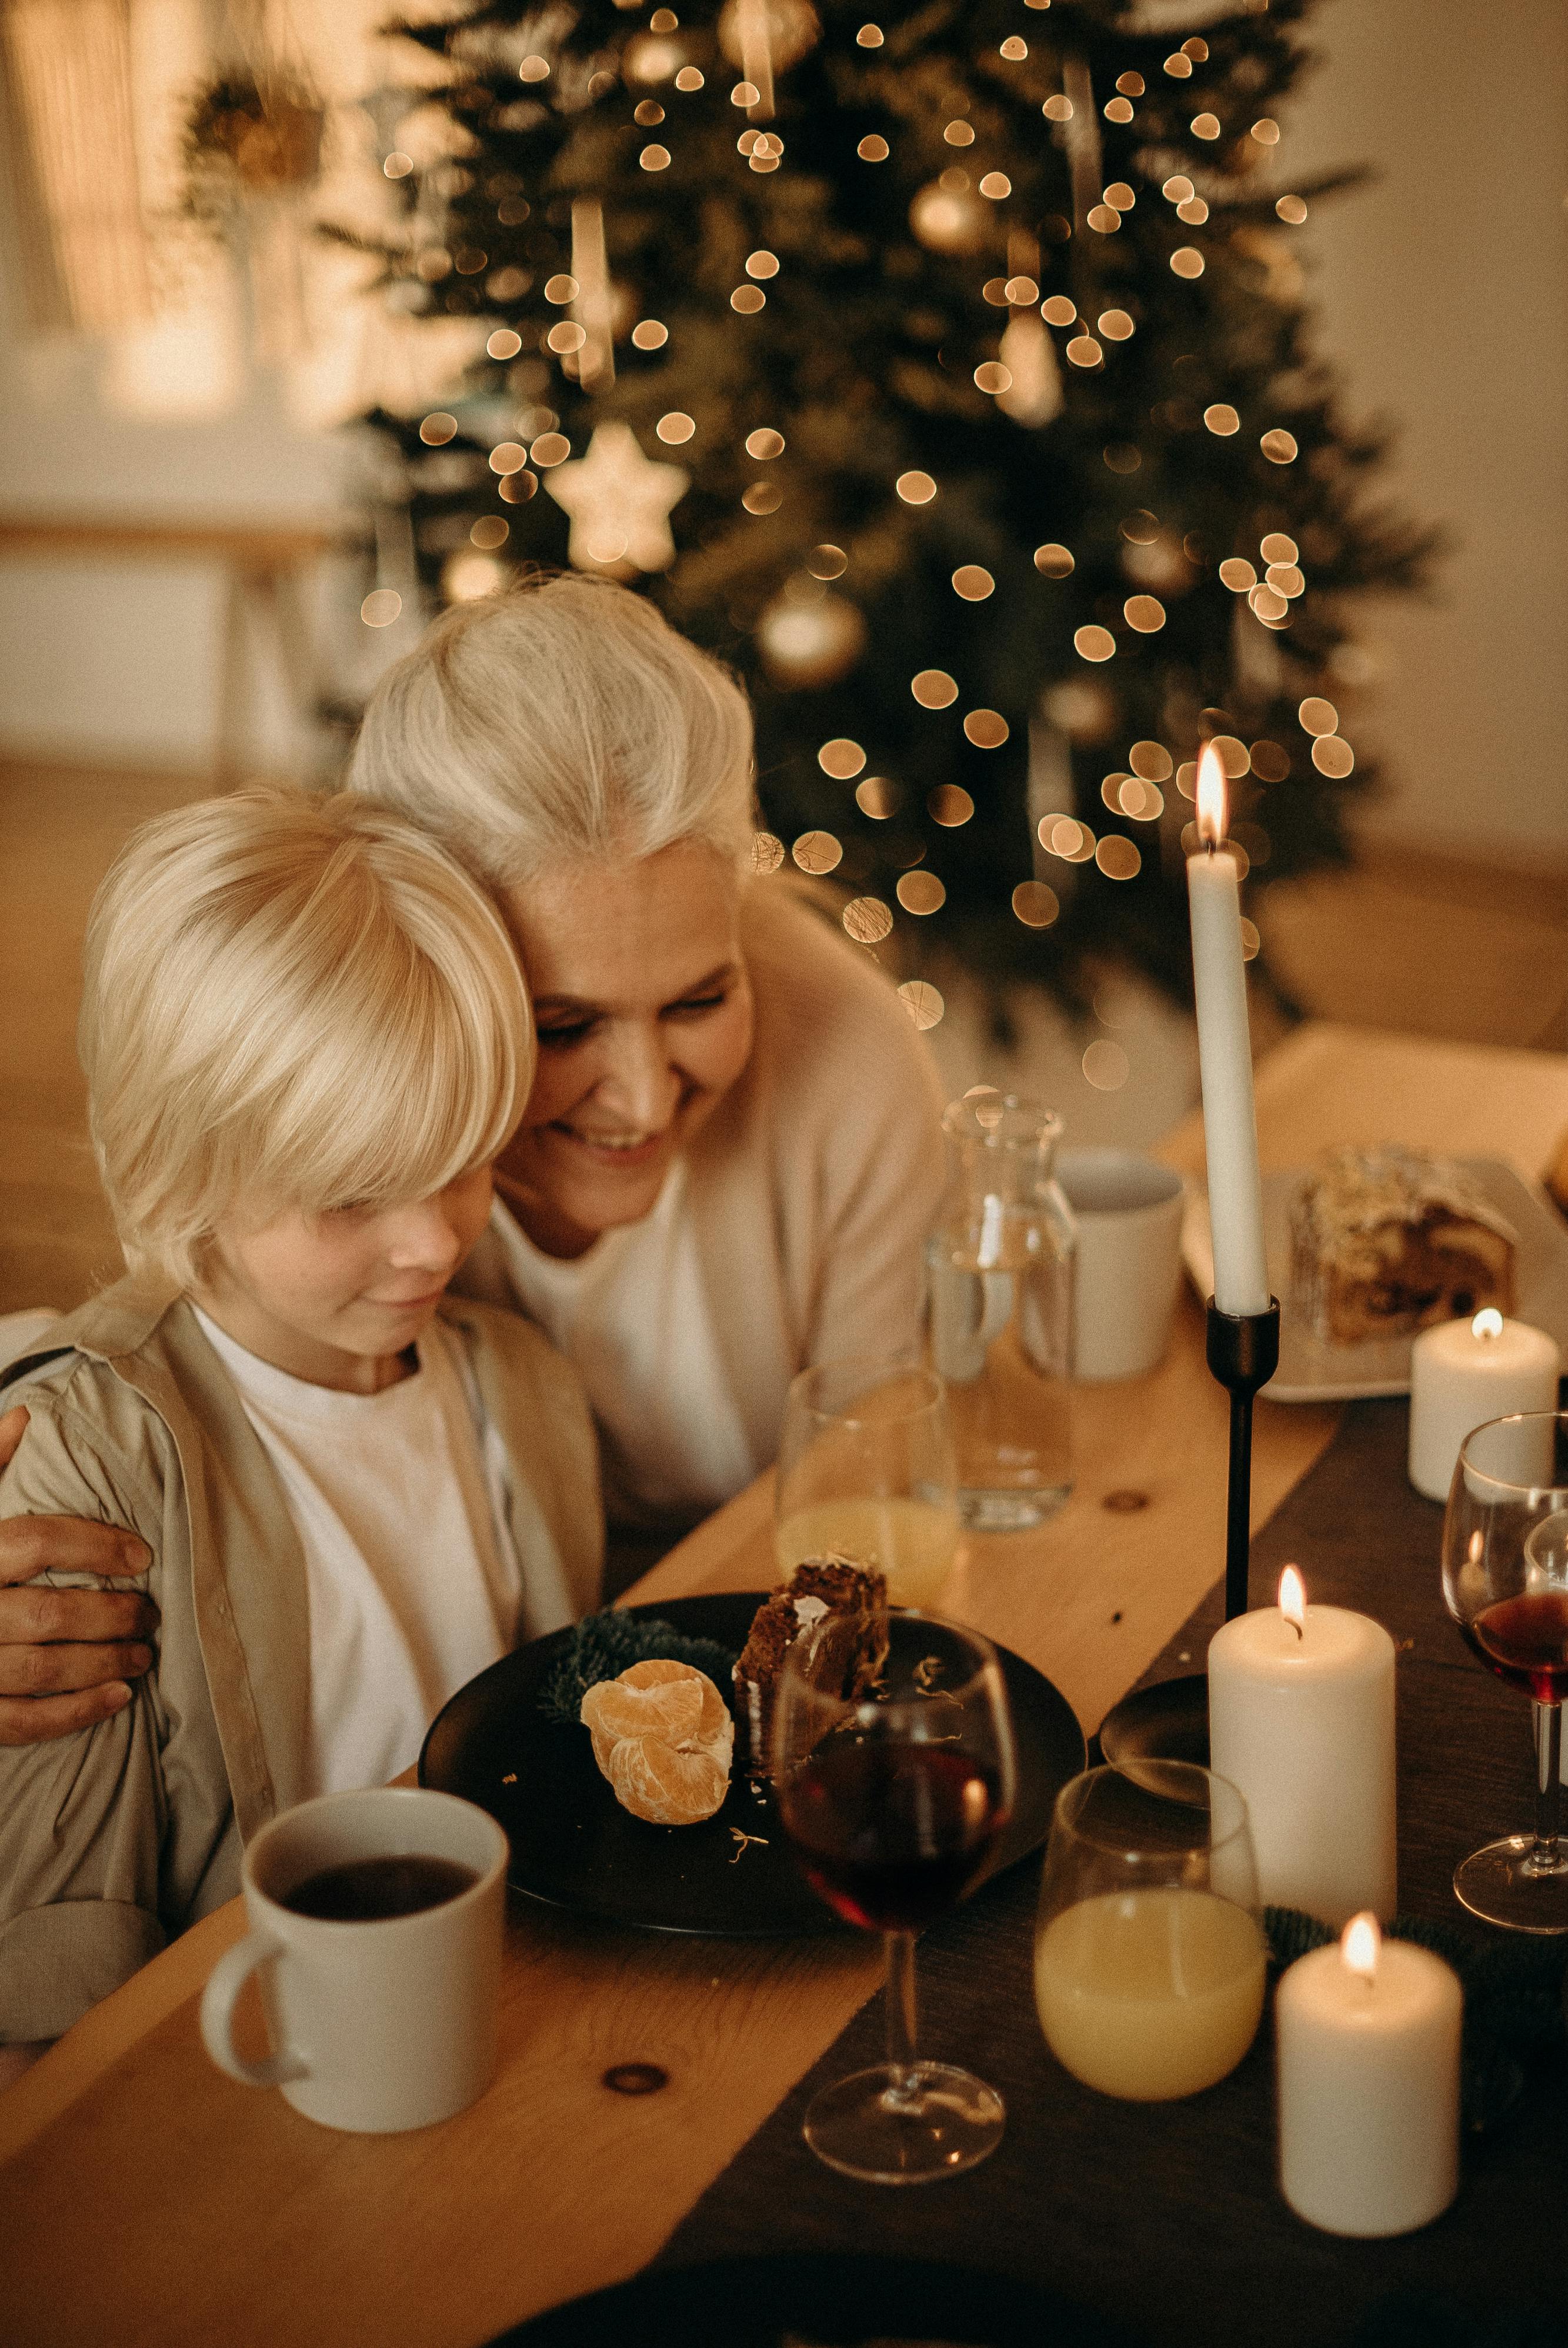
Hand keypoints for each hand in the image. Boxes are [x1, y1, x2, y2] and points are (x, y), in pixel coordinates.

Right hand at [0, 1406, 156, 1746]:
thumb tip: (24, 1415)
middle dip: (113, 1613)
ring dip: (106, 1661)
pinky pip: (22, 1721)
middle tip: (151, 1612)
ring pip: (45, 1667)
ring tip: (144, 1652)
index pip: (37, 1541)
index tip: (143, 1554)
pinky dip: (75, 1713)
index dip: (96, 1545)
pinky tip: (118, 1697)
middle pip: (51, 1611)